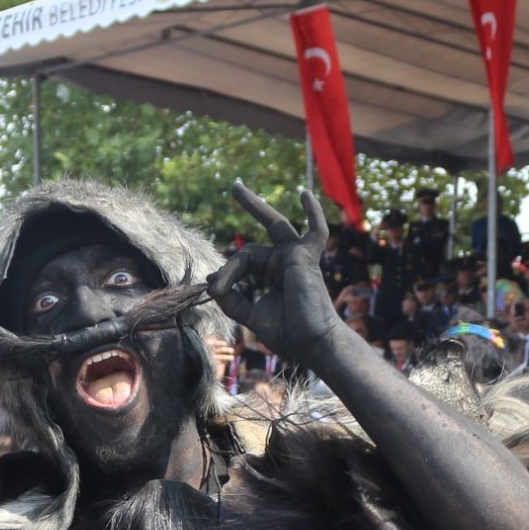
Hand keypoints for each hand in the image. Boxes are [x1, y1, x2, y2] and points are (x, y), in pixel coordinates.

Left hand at [206, 181, 339, 362]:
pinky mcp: (306, 257)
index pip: (244, 263)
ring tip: (235, 187)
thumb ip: (231, 298)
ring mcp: (296, 258)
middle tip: (234, 186)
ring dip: (252, 210)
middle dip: (250, 207)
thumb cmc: (287, 333)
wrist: (310, 344)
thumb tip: (212, 280)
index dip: (226, 273)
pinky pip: (316, 230)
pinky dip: (313, 212)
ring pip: (262, 239)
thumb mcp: (249, 313)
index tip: (214, 286)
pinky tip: (304, 194)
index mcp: (273, 276)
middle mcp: (285, 263)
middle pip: (263, 233)